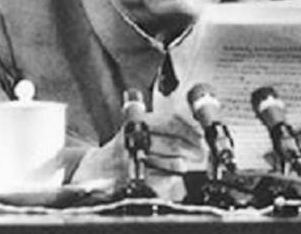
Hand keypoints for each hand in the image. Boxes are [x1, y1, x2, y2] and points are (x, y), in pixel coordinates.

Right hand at [71, 112, 204, 199]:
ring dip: (184, 162)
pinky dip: (172, 176)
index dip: (189, 129)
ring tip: (190, 162)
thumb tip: (195, 127)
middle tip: (201, 152)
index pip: (171, 122)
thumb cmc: (125, 145)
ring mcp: (134, 159)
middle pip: (173, 143)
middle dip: (192, 148)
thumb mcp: (137, 125)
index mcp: (137, 121)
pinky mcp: (135, 177)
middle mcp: (134, 138)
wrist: (98, 167)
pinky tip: (176, 174)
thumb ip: (162, 123)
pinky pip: (161, 178)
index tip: (201, 134)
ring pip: (169, 161)